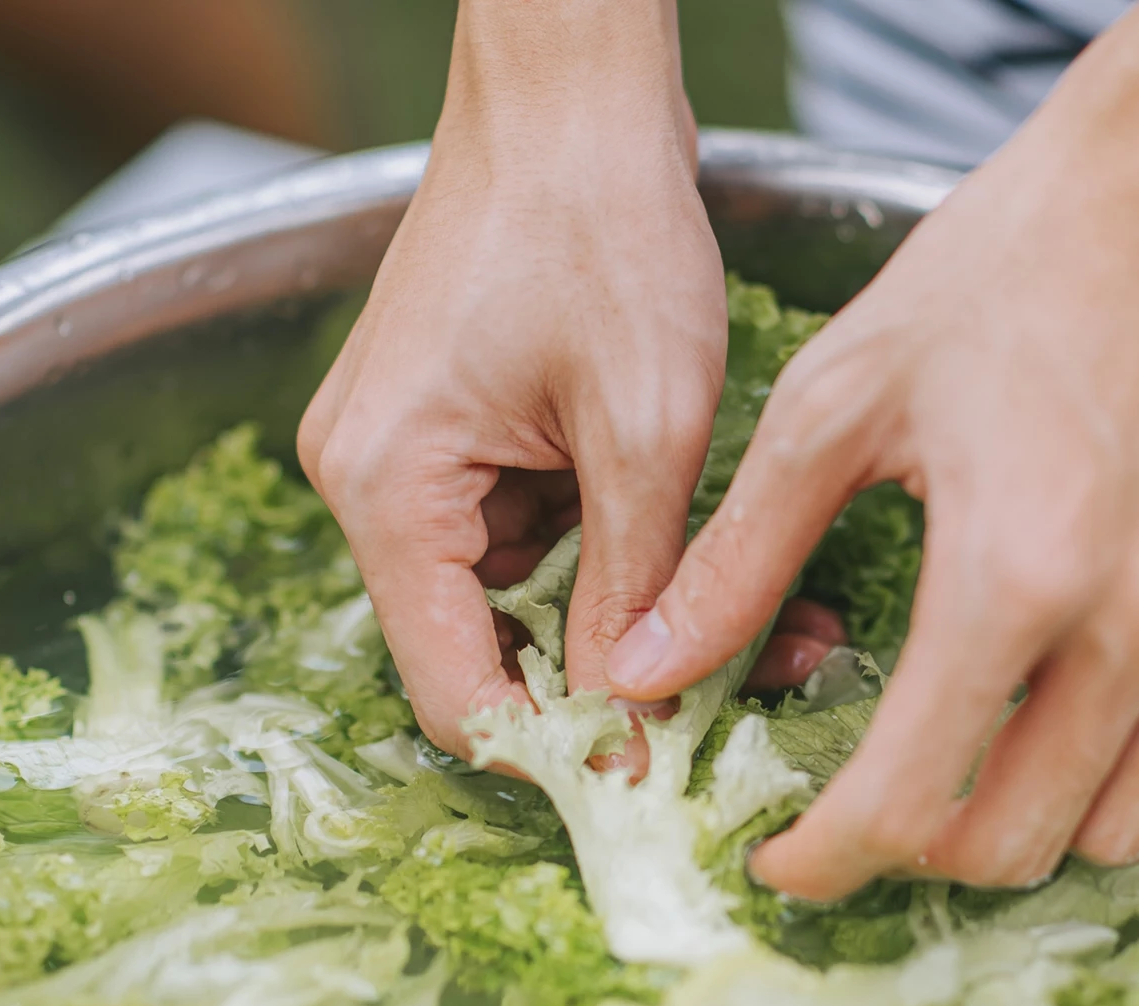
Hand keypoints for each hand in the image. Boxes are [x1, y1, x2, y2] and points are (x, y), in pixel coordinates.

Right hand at [298, 0, 724, 756]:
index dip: (557, 752)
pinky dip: (609, 554)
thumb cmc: (601, 223)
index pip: (456, 692)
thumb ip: (633, 589)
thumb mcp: (646, 428)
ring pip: (518, 597)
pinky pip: (527, 535)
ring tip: (765, 619)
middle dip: (611, 685)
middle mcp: (372, 484)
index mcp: (390, 491)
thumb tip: (631, 725)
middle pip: (483, 651)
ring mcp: (407, 455)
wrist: (570, 93)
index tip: (659, 779)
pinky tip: (698, 550)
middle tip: (744, 695)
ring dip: (625, 619)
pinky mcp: (451, 430)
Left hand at [607, 0, 1138, 897]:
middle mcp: (1131, 621)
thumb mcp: (838, 400)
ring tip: (965, 776)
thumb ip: (742, 556)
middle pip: (1022, 841)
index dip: (827, 859)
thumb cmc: (1010, 264)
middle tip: (862, 812)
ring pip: (1130, 822)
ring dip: (1035, 832)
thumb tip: (646, 666)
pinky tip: (1092, 733)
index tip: (782, 860)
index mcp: (1010, 575)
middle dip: (920, 855)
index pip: (910, 801)